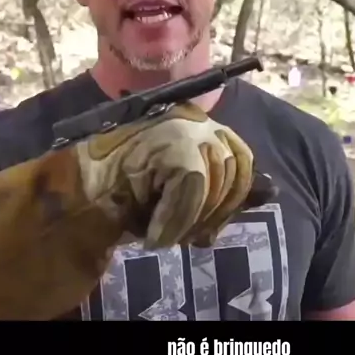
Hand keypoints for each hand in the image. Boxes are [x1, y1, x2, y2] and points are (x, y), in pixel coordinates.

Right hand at [75, 102, 275, 248]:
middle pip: (233, 170)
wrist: (82, 193)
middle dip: (215, 211)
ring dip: (192, 220)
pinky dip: (176, 221)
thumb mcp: (187, 190)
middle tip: (188, 234)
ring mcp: (185, 129)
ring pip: (215, 182)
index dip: (233, 196)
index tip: (212, 224)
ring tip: (167, 233)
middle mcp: (196, 119)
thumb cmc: (131, 192)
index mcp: (200, 124)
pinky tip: (157, 235)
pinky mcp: (176, 147)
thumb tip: (272, 189)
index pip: (240, 157)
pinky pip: (194, 191)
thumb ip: (225, 187)